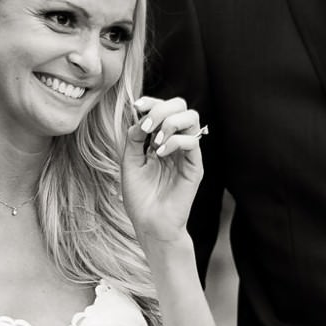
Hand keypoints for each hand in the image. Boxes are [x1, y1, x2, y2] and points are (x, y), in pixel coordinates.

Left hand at [120, 96, 204, 247]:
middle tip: (146, 127)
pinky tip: (160, 154)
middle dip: (161, 109)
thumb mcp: (129, 162)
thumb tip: (139, 117)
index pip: (164, 108)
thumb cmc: (139, 197)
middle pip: (181, 106)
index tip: (137, 106)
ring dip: (170, 122)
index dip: (152, 101)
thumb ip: (134, 138)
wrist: (150, 224)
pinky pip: (192, 141)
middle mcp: (175, 143)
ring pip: (191, 117)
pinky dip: (174, 141)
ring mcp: (187, 154)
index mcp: (160, 140)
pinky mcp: (195, 166)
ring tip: (155, 141)